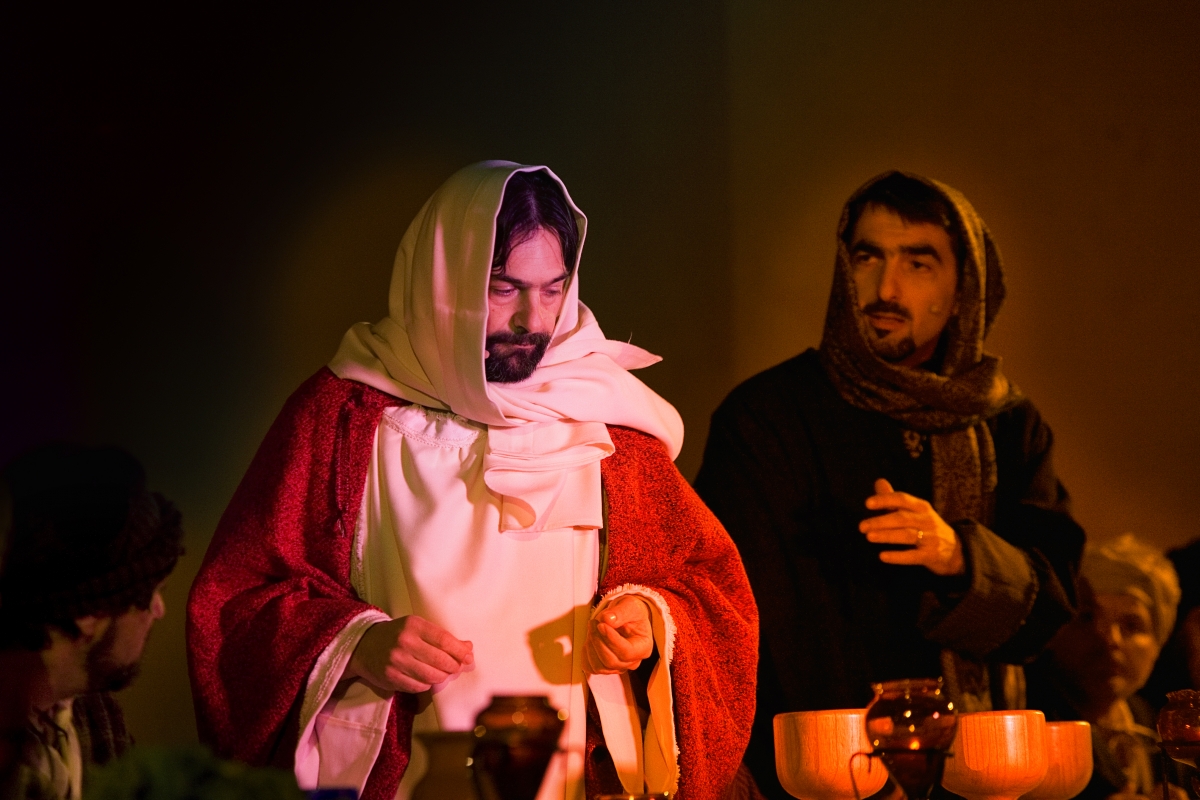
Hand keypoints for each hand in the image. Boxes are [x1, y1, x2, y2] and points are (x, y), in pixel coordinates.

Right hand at [345, 615, 473, 693]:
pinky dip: (427, 684)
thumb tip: (468, 648)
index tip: (468, 657)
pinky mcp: (391, 677)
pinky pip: (419, 686)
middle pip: (441, 660)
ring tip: (442, 673)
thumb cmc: (397, 635)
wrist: (363, 645)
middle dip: (454, 666)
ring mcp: (396, 661)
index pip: (444, 640)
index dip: (460, 651)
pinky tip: (425, 678)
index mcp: (414, 625)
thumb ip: (442, 638)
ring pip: (432, 676)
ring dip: (441, 677)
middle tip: (457, 667)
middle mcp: (405, 642)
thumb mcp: (417, 629)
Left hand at [585, 595, 653, 674]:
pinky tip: (589, 640)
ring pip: (600, 667)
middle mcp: (633, 661)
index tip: (601, 625)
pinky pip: (591, 668)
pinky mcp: (605, 667)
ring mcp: (619, 667)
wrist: (626, 617)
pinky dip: (586, 654)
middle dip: (598, 641)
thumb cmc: (631, 612)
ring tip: (592, 628)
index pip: (626, 652)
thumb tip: (607, 619)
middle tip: (593, 622)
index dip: (611, 640)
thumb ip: (620, 612)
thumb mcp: (629, 605)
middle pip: (612, 662)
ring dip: (591, 647)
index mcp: (643, 647)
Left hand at [860, 479, 964, 575]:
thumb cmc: (927, 527)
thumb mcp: (915, 511)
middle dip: (881, 521)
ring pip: (907, 536)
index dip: (885, 500)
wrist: (956, 550)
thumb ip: (894, 499)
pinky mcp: (931, 555)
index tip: (867, 504)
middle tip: (862, 526)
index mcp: (921, 507)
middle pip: (902, 518)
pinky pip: (913, 556)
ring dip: (887, 536)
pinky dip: (898, 556)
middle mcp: (927, 520)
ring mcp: (931, 538)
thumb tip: (878, 481)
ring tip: (869, 537)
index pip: (902, 499)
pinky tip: (883, 556)